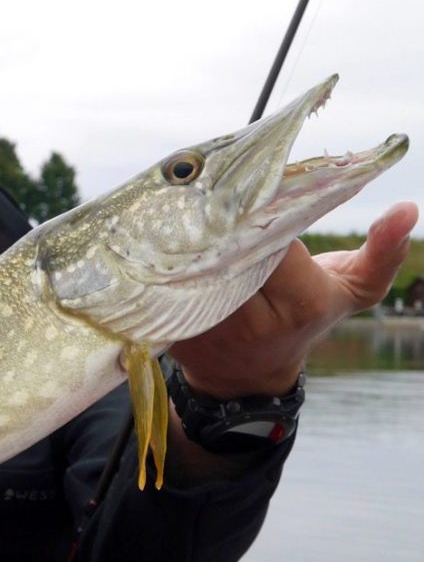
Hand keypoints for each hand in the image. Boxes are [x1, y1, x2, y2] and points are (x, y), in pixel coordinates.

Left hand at [169, 202, 418, 398]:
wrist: (245, 374)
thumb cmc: (304, 317)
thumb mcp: (351, 289)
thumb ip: (382, 252)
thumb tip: (408, 210)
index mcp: (298, 301)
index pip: (272, 234)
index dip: (262, 207)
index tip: (258, 188)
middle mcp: (249, 317)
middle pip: (226, 242)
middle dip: (221, 215)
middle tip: (215, 186)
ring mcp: (205, 326)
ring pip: (190, 259)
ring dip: (187, 232)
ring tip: (188, 207)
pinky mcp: (170, 328)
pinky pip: (162, 280)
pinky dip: (165, 257)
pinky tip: (166, 236)